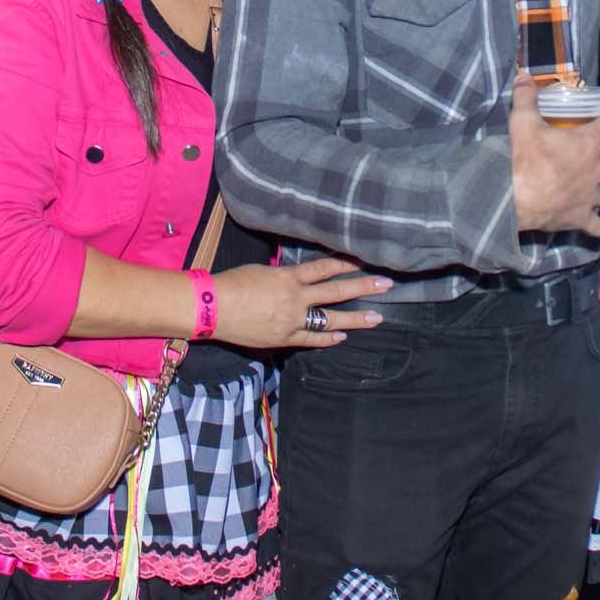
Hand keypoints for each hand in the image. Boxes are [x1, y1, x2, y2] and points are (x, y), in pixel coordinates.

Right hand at [211, 258, 392, 349]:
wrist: (212, 308)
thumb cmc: (232, 284)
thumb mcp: (262, 271)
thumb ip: (284, 276)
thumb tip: (297, 278)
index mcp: (289, 277)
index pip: (325, 267)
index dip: (347, 262)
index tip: (365, 259)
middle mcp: (296, 298)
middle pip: (337, 291)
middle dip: (364, 287)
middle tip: (387, 284)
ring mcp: (292, 321)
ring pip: (331, 319)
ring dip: (356, 318)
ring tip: (378, 318)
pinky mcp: (284, 338)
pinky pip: (312, 339)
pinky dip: (329, 339)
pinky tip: (343, 337)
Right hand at [509, 72, 599, 239]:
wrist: (510, 200)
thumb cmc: (521, 160)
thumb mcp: (521, 122)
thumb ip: (526, 98)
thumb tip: (524, 76)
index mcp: (587, 143)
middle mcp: (595, 170)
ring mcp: (591, 197)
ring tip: (598, 187)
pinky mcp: (581, 219)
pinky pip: (598, 226)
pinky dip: (596, 223)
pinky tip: (589, 219)